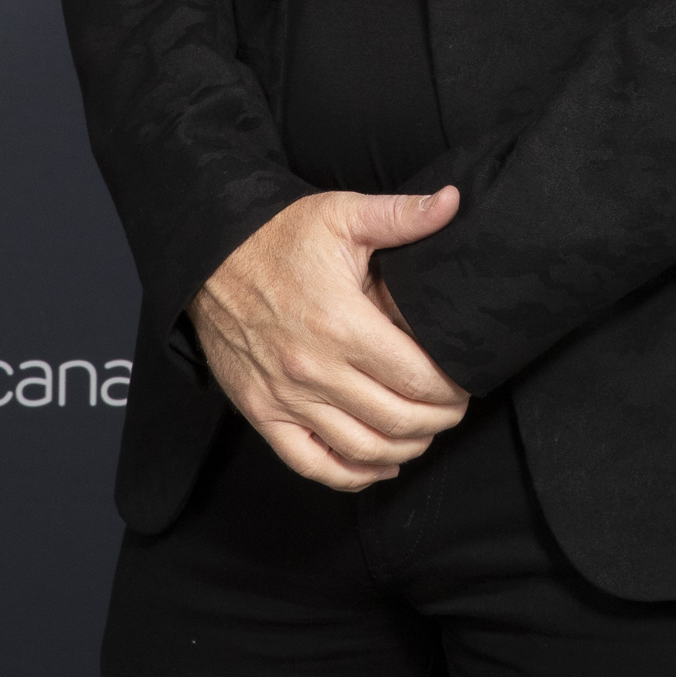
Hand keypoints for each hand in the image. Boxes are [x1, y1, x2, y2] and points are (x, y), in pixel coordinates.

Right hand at [189, 187, 468, 490]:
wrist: (209, 256)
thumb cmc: (279, 235)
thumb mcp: (343, 214)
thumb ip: (402, 215)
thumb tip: (453, 201)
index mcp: (342, 324)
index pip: (417, 378)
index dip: (452, 389)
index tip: (467, 382)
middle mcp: (315, 370)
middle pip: (397, 419)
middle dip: (439, 420)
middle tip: (455, 408)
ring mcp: (286, 397)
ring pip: (361, 448)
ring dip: (405, 448)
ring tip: (426, 432)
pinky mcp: (262, 412)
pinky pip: (311, 464)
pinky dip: (352, 475)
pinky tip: (380, 465)